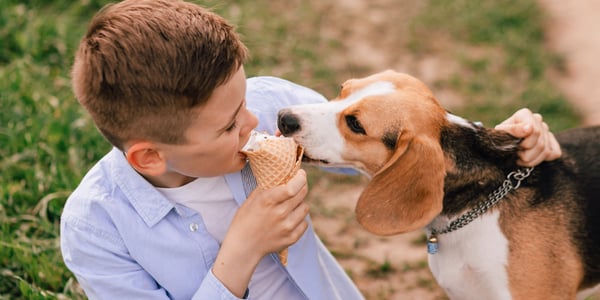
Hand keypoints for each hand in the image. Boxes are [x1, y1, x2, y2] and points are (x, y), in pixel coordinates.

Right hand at [212, 170, 308, 295]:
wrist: (243, 247)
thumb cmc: (244, 221)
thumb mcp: (251, 200)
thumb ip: (267, 188)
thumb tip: (282, 176)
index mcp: (268, 201)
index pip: (293, 186)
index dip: (300, 178)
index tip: (301, 174)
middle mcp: (280, 213)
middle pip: (302, 194)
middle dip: (301, 187)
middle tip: (296, 187)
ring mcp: (287, 227)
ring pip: (305, 207)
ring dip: (299, 204)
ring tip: (290, 206)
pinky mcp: (292, 238)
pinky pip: (305, 223)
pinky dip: (299, 219)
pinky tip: (289, 220)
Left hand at [495, 108, 561, 166]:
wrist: (502, 146)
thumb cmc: (500, 140)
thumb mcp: (501, 135)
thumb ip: (513, 130)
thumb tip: (528, 128)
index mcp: (524, 114)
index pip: (534, 131)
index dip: (525, 143)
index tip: (516, 148)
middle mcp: (537, 119)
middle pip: (540, 143)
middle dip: (526, 154)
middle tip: (516, 155)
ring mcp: (546, 130)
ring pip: (546, 151)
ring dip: (532, 160)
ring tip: (520, 159)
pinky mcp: (552, 142)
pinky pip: (555, 153)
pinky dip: (542, 159)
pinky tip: (531, 158)